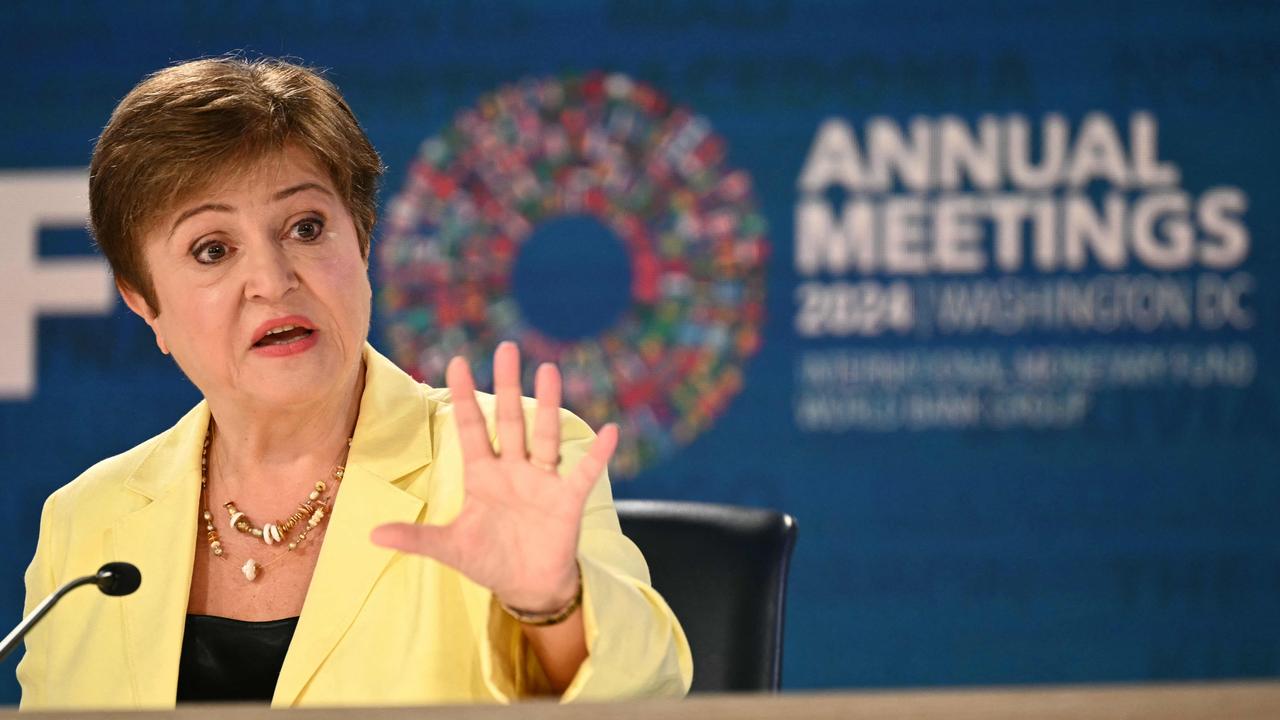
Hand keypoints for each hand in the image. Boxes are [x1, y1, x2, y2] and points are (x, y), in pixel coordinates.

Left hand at [371, 341, 618, 611]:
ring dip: (547, 405)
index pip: (471, 428)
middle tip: (507, 347)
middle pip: (509, 420)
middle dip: (506, 385)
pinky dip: (597, 455)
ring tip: (549, 369)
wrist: (527, 587)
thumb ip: (416, 538)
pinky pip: (584, 473)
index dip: (463, 398)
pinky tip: (609, 432)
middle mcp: (513, 470)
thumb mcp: (449, 548)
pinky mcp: (567, 501)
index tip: (456, 362)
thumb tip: (370, 535)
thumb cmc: (489, 560)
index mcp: (483, 475)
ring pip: (544, 436)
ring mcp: (541, 482)